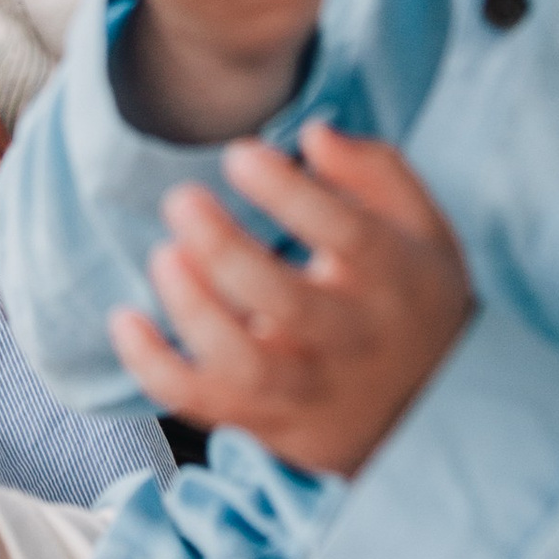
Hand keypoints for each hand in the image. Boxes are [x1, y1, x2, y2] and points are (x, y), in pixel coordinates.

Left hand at [107, 122, 471, 476]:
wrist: (433, 406)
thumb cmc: (408, 291)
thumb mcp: (418, 222)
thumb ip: (372, 168)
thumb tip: (313, 134)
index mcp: (395, 278)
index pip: (346, 234)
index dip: (287, 192)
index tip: (239, 155)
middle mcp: (356, 340)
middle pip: (288, 304)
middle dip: (224, 249)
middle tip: (181, 200)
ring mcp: (313, 389)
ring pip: (246, 365)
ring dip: (194, 311)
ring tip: (163, 255)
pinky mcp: (273, 424)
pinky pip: (204, 407)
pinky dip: (154, 369)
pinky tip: (125, 320)